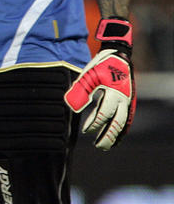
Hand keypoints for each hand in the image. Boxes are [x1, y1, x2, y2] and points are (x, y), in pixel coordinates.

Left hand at [64, 17, 134, 150]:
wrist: (118, 56)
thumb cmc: (101, 65)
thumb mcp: (88, 75)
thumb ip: (80, 91)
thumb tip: (73, 109)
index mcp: (113, 93)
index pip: (104, 114)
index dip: (94, 124)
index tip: (85, 131)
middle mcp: (123, 99)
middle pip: (117, 123)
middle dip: (108, 136)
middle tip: (98, 146)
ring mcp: (128, 101)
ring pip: (123, 123)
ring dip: (115, 136)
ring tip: (106, 146)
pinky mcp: (128, 101)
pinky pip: (127, 119)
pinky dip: (122, 130)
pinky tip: (116, 138)